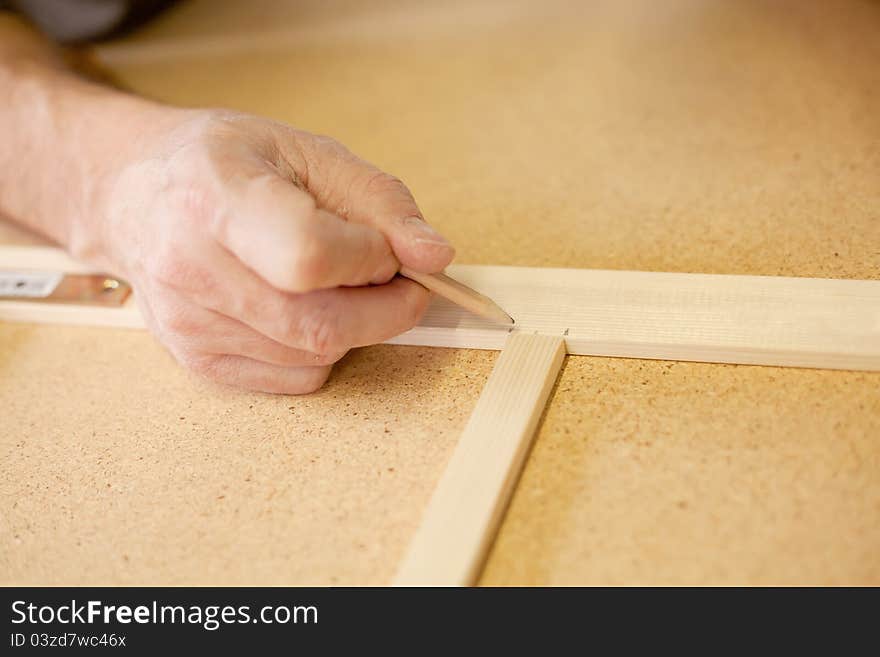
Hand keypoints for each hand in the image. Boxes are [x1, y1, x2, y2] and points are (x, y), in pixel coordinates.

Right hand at [83, 109, 454, 392]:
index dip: (370, 261)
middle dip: (386, 309)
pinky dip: (324, 350)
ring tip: (340, 283)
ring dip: (355, 327)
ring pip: (314, 357)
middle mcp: (190, 269)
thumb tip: (434, 256)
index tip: (389, 249)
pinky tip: (306, 308)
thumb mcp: (307, 152)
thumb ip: (379, 202)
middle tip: (398, 280)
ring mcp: (189, 325)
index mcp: (215, 198)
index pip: (309, 257)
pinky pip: (296, 379)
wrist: (134, 194)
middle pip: (318, 325)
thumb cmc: (224, 165)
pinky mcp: (198, 362)